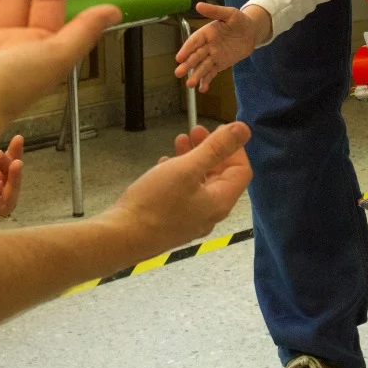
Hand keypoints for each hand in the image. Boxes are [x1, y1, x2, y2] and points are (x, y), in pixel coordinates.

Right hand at [104, 123, 253, 255]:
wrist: (123, 238)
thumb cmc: (156, 202)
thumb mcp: (187, 168)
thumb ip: (216, 148)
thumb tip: (244, 129)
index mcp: (220, 202)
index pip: (241, 171)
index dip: (234, 148)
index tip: (217, 129)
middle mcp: (210, 214)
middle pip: (221, 176)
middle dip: (211, 150)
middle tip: (194, 130)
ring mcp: (191, 220)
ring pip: (200, 183)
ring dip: (193, 159)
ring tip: (179, 141)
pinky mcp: (173, 222)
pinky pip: (184, 193)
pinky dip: (180, 174)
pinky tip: (165, 164)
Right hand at [174, 3, 268, 91]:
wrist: (252, 32)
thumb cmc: (240, 20)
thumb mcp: (229, 13)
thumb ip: (214, 11)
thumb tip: (198, 5)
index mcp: (207, 32)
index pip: (194, 41)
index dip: (186, 49)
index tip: (179, 58)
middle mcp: (207, 45)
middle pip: (196, 56)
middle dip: (188, 65)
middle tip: (178, 73)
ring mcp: (213, 56)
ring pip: (202, 66)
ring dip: (196, 75)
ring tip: (190, 84)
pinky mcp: (220, 64)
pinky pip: (212, 73)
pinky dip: (207, 80)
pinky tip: (202, 88)